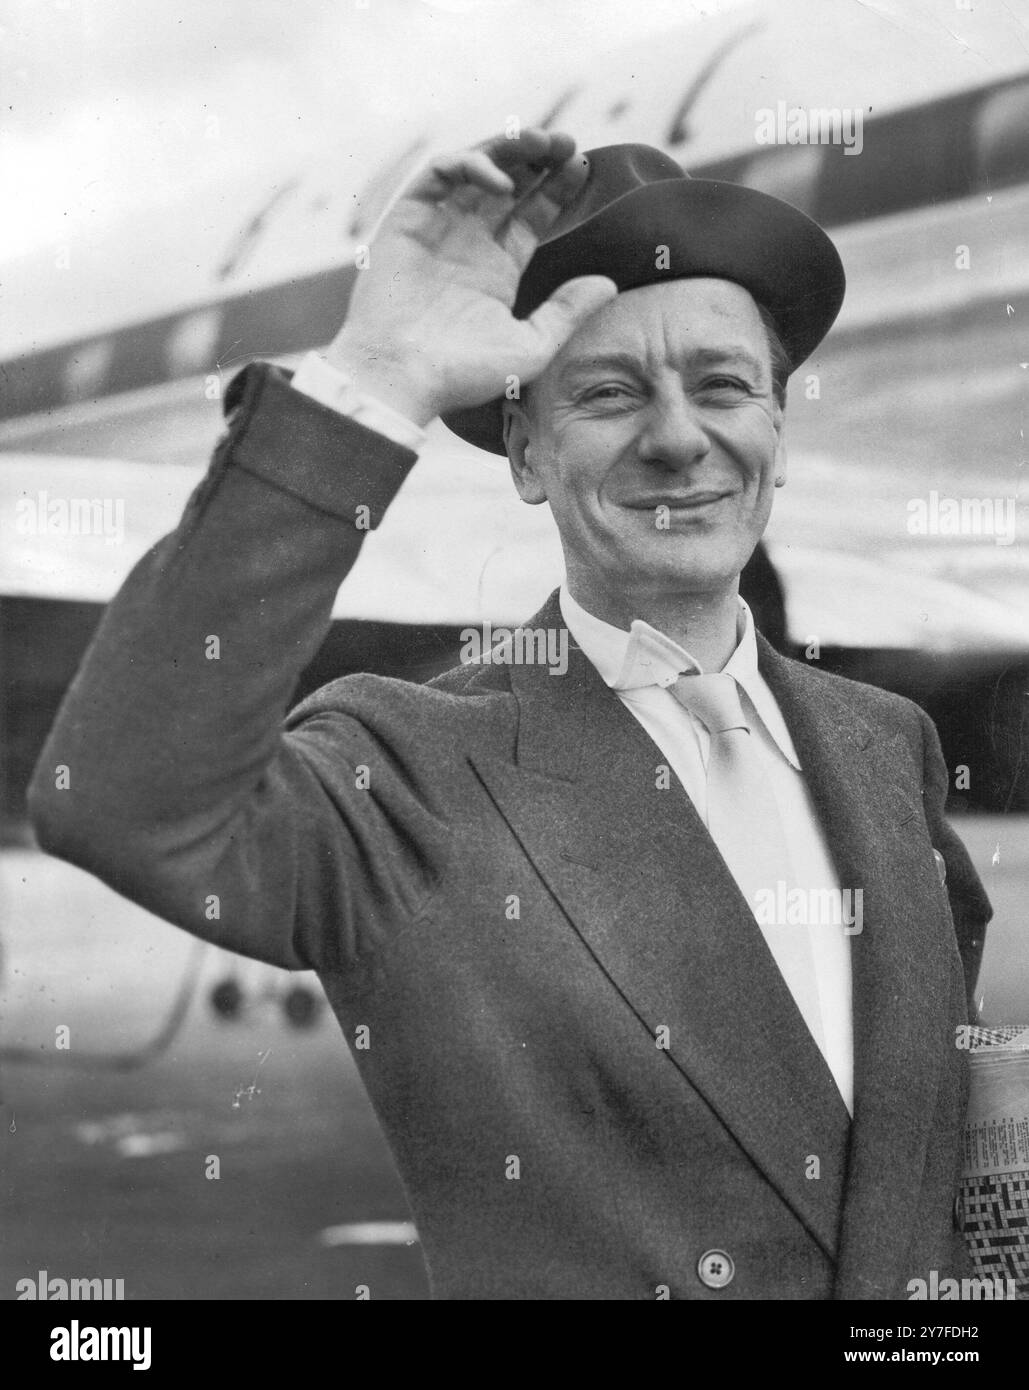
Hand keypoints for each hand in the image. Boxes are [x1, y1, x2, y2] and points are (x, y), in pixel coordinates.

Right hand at [326, 129, 617, 426]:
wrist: (402, 376)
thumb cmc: (462, 373)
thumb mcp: (530, 346)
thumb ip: (568, 312)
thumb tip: (610, 284)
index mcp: (496, 268)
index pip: (533, 214)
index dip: (557, 187)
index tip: (582, 166)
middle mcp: (468, 242)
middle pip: (509, 182)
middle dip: (537, 156)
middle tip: (567, 142)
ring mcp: (438, 227)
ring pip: (475, 168)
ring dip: (508, 148)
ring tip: (541, 141)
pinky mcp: (408, 218)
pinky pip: (438, 174)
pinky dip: (469, 166)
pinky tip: (501, 183)